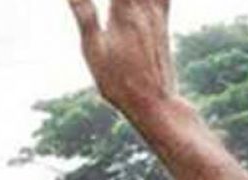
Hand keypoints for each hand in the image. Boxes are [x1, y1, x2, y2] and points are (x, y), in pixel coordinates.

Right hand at [67, 0, 178, 117]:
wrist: (155, 103)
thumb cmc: (119, 81)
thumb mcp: (94, 50)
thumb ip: (83, 13)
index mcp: (123, 11)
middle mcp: (144, 7)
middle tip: (115, 2)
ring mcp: (157, 13)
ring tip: (122, 2)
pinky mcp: (164, 22)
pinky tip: (145, 0)